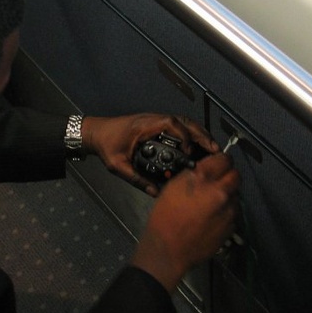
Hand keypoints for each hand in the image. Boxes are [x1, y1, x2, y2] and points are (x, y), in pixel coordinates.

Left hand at [81, 114, 219, 195]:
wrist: (96, 132)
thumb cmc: (106, 146)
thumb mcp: (118, 165)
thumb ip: (136, 179)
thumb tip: (156, 192)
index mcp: (145, 126)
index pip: (171, 124)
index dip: (184, 136)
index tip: (189, 152)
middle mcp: (154, 120)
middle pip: (183, 121)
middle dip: (200, 134)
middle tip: (214, 150)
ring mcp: (156, 121)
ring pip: (184, 122)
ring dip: (199, 134)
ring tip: (212, 148)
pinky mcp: (157, 125)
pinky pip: (178, 126)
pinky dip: (191, 134)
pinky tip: (198, 147)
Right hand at [130, 153, 239, 291]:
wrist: (168, 249)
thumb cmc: (165, 217)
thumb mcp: (173, 186)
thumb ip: (194, 174)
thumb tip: (206, 168)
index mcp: (203, 179)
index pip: (224, 159)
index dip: (221, 161)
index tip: (217, 165)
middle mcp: (220, 192)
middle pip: (236, 175)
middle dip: (228, 176)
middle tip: (217, 182)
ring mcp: (228, 210)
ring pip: (236, 195)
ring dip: (228, 195)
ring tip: (212, 204)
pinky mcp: (231, 226)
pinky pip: (233, 212)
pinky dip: (226, 212)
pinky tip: (212, 218)